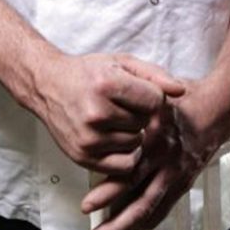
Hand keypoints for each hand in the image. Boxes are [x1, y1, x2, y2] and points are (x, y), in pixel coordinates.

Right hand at [32, 53, 184, 175]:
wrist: (48, 86)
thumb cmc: (86, 73)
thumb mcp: (121, 63)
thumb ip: (154, 75)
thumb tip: (181, 90)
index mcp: (107, 85)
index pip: (155, 101)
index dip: (152, 96)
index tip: (139, 92)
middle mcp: (97, 113)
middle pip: (145, 124)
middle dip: (140, 115)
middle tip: (121, 105)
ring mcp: (89, 138)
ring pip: (136, 145)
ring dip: (132, 135)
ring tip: (114, 119)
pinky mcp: (83, 157)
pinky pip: (124, 166)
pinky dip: (125, 155)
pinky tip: (114, 138)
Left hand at [81, 77, 229, 229]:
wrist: (220, 107)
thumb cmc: (186, 99)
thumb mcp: (155, 96)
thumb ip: (131, 108)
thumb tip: (103, 123)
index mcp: (157, 138)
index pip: (127, 173)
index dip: (107, 193)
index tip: (88, 205)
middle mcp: (167, 159)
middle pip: (138, 198)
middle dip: (114, 220)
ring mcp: (178, 172)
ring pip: (151, 208)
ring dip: (128, 226)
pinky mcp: (186, 179)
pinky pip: (166, 206)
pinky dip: (149, 220)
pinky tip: (135, 228)